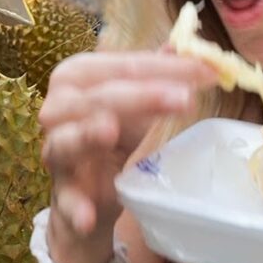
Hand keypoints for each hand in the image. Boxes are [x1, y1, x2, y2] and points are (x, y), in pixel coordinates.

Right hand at [39, 50, 216, 262]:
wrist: (86, 194)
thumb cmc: (112, 139)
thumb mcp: (136, 104)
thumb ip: (157, 75)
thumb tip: (191, 47)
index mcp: (76, 78)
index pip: (121, 66)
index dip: (163, 67)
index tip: (206, 70)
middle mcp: (57, 110)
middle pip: (96, 97)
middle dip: (140, 96)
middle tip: (184, 97)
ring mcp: (55, 152)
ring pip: (68, 140)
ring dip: (88, 135)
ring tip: (110, 131)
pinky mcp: (60, 193)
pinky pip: (64, 199)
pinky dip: (74, 206)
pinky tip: (88, 215)